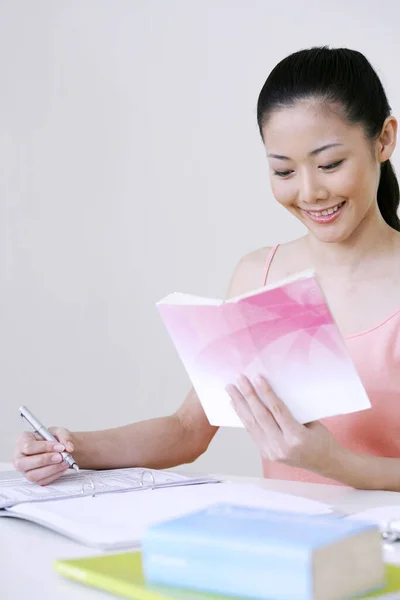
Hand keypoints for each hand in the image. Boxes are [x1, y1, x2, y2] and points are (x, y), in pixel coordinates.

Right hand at [13, 428, 74, 485]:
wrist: (57, 448)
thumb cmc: (53, 439)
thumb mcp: (59, 431)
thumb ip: (64, 436)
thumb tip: (69, 447)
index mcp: (22, 440)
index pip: (28, 446)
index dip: (45, 447)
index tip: (60, 447)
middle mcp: (19, 456)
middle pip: (24, 463)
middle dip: (45, 460)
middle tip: (60, 457)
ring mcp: (24, 470)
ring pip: (32, 475)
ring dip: (51, 470)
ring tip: (64, 462)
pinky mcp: (33, 478)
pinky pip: (41, 481)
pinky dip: (54, 476)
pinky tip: (62, 468)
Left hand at [226, 375, 343, 475]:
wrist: (326, 464)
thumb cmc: (322, 439)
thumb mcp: (312, 422)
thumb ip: (292, 410)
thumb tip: (272, 391)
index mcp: (296, 437)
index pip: (277, 410)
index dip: (266, 393)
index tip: (256, 377)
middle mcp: (282, 446)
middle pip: (260, 416)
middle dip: (247, 396)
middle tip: (238, 380)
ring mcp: (272, 452)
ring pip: (252, 425)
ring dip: (239, 405)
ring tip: (230, 390)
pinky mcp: (266, 454)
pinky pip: (252, 432)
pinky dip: (243, 417)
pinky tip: (236, 405)